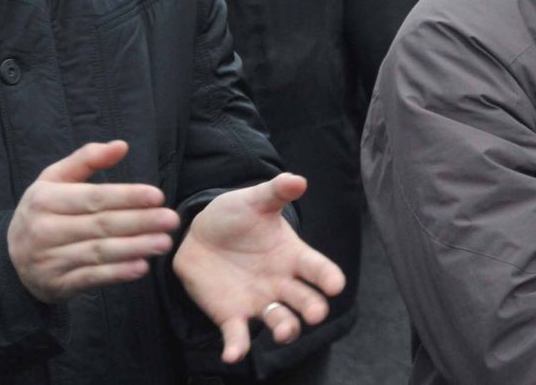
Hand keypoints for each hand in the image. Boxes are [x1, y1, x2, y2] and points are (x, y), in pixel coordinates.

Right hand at [6, 140, 181, 302]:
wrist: (10, 258)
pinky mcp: (56, 284)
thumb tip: (121, 146)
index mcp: (44, 200)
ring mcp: (49, 260)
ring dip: (135, 248)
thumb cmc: (44, 210)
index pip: (93, 198)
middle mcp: (44, 230)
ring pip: (99, 253)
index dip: (127, 196)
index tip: (158, 196)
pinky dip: (117, 274)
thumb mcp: (55, 179)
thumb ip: (87, 159)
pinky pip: (91, 278)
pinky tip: (141, 267)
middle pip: (100, 225)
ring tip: (164, 242)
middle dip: (140, 222)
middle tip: (171, 220)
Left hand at [173, 173, 345, 364]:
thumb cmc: (235, 215)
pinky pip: (238, 335)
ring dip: (286, 328)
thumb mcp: (255, 200)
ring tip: (285, 332)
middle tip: (316, 313)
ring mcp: (258, 301)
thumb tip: (298, 180)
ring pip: (279, 320)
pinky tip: (233, 354)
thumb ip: (276, 192)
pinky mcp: (232, 316)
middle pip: (304, 299)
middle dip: (313, 308)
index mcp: (292, 255)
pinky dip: (237, 347)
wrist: (199, 235)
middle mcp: (281, 283)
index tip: (336, 285)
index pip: (318, 268)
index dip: (328, 277)